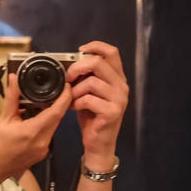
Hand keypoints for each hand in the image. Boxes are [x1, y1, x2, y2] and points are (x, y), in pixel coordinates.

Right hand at [0, 72, 71, 181]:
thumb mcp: (2, 119)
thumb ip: (12, 98)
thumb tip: (14, 79)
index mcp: (34, 132)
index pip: (56, 112)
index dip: (64, 98)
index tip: (66, 86)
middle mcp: (43, 142)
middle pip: (57, 119)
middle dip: (58, 104)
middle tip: (55, 90)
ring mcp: (43, 149)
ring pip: (52, 127)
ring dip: (49, 115)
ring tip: (40, 103)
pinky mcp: (41, 154)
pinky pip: (47, 135)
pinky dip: (44, 125)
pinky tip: (33, 120)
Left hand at [66, 41, 128, 169]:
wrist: (99, 144)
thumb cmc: (93, 117)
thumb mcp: (90, 93)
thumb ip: (88, 77)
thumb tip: (72, 63)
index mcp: (118, 79)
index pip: (112, 52)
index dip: (95, 46)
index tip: (80, 50)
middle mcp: (122, 87)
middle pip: (98, 63)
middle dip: (77, 68)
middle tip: (68, 78)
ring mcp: (119, 99)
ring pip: (91, 82)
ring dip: (75, 90)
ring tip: (71, 99)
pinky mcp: (112, 112)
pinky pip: (88, 99)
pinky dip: (77, 103)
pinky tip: (75, 108)